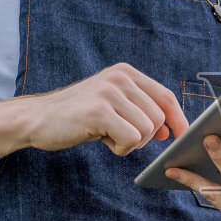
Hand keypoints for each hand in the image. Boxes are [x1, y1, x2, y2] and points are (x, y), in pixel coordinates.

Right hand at [23, 63, 188, 155]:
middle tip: (117, 136)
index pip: (165, 96)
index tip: (183, 136)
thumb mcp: (111, 105)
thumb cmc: (76, 116)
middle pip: (158, 117)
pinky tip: (101, 140)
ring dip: (130, 143)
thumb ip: (139, 111)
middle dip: (144, 136)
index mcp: (125, 73)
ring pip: (147, 130)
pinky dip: (120, 148)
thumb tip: (169, 130)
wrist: (37, 119)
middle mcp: (119, 77)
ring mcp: (109, 93)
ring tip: (106, 135)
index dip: (178, 118)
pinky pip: (131, 138)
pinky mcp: (99, 111)